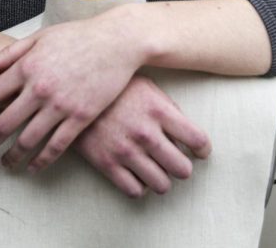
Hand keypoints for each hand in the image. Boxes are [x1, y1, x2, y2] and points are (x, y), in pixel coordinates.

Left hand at [0, 9, 144, 169]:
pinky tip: (33, 167)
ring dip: (12, 157)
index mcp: (27, 66)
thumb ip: (10, 54)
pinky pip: (56, 146)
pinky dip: (42, 161)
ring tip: (5, 164)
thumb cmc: (77, 36)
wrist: (116, 41)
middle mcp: (39, 88)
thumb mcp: (40, 37)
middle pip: (3, 124)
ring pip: (28, 140)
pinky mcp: (81, 117)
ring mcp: (60, 105)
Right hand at [74, 75, 210, 197]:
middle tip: (176, 160)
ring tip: (156, 168)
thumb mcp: (145, 85)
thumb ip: (167, 106)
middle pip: (183, 169)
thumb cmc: (114, 86)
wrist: (73, 90)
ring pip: (162, 185)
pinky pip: (135, 191)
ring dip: (162, 178)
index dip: (203, 148)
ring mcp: (126, 151)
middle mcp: (146, 133)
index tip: (200, 150)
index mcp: (159, 110)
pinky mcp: (107, 164)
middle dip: (183, 166)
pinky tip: (136, 172)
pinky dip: (139, 185)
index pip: (197, 140)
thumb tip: (184, 131)